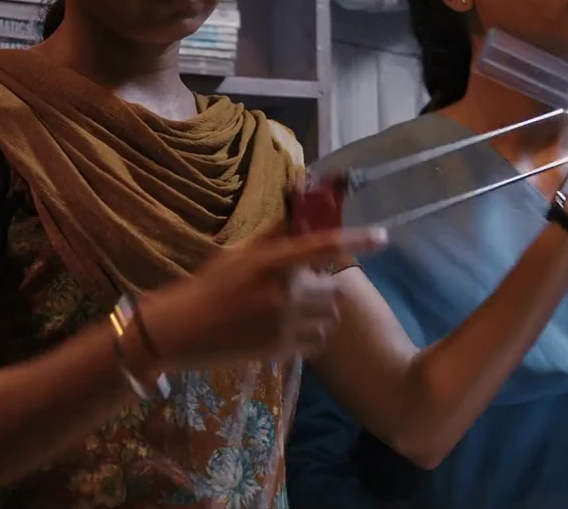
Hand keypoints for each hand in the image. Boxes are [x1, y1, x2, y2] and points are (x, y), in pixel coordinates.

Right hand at [138, 227, 387, 369]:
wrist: (183, 330)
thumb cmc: (211, 286)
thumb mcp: (241, 255)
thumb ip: (275, 237)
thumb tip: (301, 215)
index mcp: (273, 262)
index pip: (326, 246)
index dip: (359, 240)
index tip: (384, 237)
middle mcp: (285, 293)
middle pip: (336, 289)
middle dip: (327, 287)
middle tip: (306, 287)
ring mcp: (285, 325)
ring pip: (330, 318)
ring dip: (322, 313)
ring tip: (296, 310)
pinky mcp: (282, 350)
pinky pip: (317, 341)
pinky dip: (311, 335)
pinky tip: (289, 330)